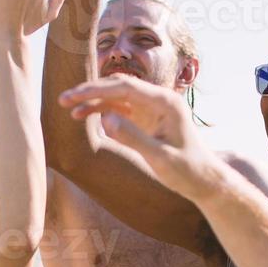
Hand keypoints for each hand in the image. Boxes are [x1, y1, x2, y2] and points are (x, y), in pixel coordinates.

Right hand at [59, 75, 221, 198]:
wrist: (204, 180)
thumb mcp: (160, 158)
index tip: (74, 96)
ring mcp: (152, 108)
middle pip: (119, 87)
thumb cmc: (187, 170)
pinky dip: (103, 111)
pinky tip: (85, 117)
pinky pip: (121, 109)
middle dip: (90, 91)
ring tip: (69, 110)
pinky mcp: (147, 119)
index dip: (96, 89)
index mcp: (165, 102)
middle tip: (63, 100)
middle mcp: (158, 100)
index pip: (125, 86)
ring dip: (94, 101)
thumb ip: (133, 138)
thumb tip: (104, 119)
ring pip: (117, 97)